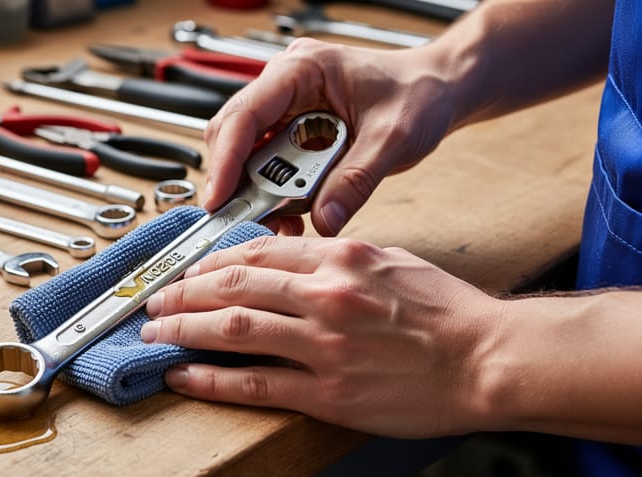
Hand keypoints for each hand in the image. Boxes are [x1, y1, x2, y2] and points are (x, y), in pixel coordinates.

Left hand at [141, 236, 502, 437]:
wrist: (488, 359)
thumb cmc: (448, 311)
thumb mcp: (391, 260)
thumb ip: (337, 256)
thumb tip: (290, 257)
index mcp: (341, 257)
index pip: (256, 251)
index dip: (211, 261)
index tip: (190, 270)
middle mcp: (325, 294)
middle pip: (233, 286)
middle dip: (183, 293)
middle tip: (157, 300)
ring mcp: (323, 344)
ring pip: (233, 329)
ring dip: (184, 329)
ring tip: (156, 333)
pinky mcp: (328, 392)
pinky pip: (254, 384)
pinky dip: (211, 379)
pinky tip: (183, 375)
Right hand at [204, 39, 457, 235]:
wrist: (438, 89)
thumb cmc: (419, 92)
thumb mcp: (394, 138)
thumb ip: (356, 180)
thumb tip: (324, 220)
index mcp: (301, 70)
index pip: (244, 114)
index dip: (225, 160)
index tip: (219, 199)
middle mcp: (284, 86)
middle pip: (234, 137)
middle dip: (234, 182)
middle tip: (238, 221)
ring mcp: (286, 109)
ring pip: (247, 155)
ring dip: (255, 193)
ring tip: (271, 224)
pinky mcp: (294, 132)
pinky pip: (269, 166)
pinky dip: (274, 195)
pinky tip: (288, 218)